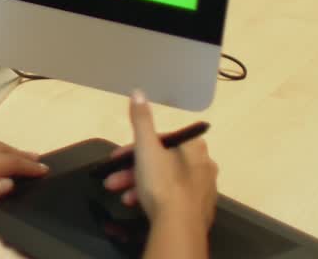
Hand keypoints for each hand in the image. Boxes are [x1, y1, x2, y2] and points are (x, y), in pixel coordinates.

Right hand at [101, 91, 217, 227]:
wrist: (178, 227)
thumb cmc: (162, 183)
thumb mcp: (146, 147)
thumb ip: (141, 120)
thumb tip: (138, 92)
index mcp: (194, 147)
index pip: (159, 140)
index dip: (133, 148)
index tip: (116, 158)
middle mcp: (204, 165)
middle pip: (161, 162)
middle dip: (132, 170)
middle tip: (113, 181)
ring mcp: (204, 190)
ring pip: (165, 181)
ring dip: (139, 186)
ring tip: (123, 197)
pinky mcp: (200, 210)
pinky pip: (173, 198)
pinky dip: (154, 198)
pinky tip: (139, 205)